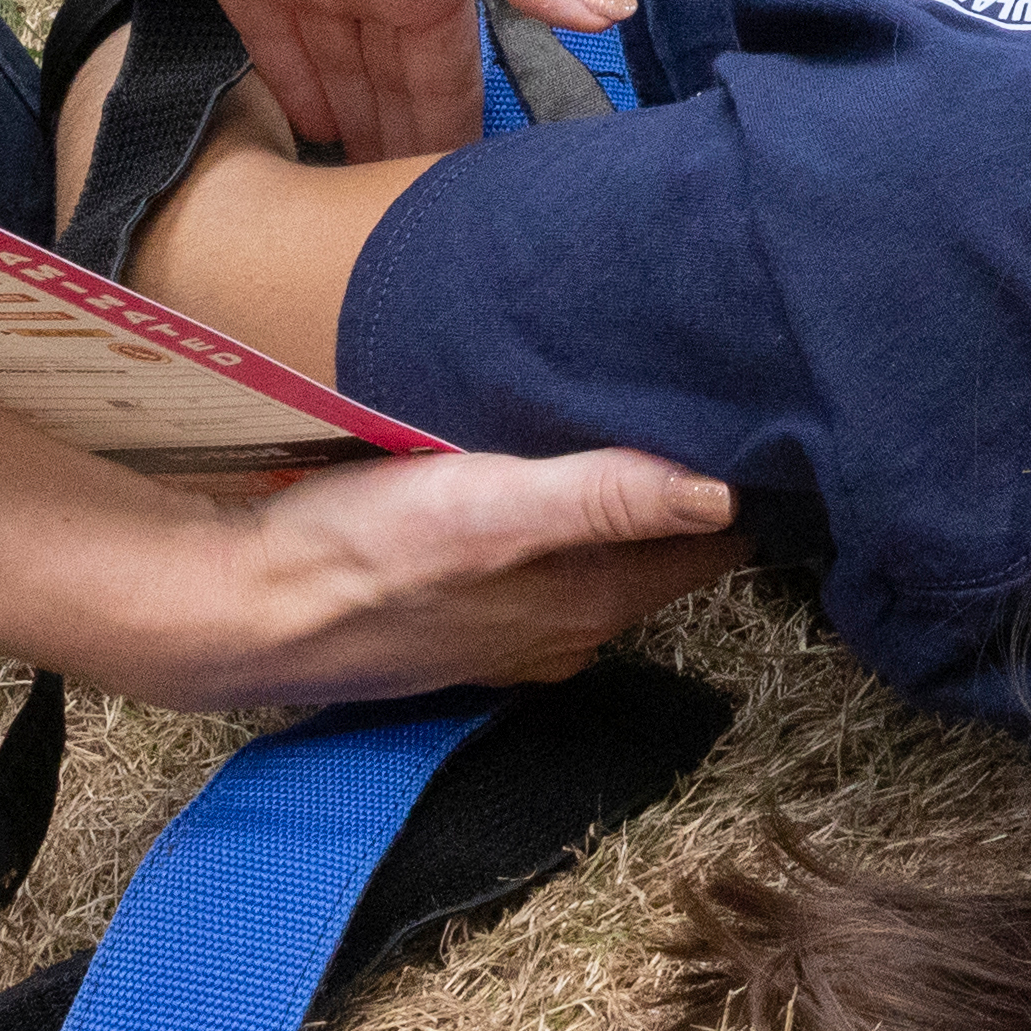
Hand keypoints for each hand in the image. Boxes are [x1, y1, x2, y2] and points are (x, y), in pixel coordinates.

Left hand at [89, 0, 628, 166]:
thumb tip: (617, 13)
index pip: (453, 75)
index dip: (462, 136)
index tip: (476, 210)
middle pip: (396, 89)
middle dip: (406, 153)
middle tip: (411, 241)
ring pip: (341, 81)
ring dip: (354, 137)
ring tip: (359, 219)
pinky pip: (278, 57)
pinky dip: (296, 98)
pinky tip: (307, 144)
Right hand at [106, 436, 732, 710]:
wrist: (247, 607)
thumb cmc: (366, 551)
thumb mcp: (493, 507)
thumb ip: (605, 495)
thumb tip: (729, 491)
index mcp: (598, 596)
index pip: (720, 540)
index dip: (756, 482)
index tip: (783, 417)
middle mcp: (574, 625)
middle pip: (670, 551)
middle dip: (702, 488)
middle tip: (730, 400)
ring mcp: (519, 631)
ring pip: (609, 561)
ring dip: (635, 508)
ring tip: (654, 428)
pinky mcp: (467, 618)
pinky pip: (548, 568)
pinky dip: (571, 528)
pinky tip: (553, 484)